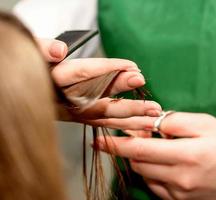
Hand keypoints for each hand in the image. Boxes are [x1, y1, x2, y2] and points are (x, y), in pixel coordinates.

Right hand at [37, 39, 161, 129]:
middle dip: (128, 106)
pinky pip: (106, 122)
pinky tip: (142, 128)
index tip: (133, 68)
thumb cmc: (35, 67)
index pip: (83, 74)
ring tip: (154, 117)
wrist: (31, 87)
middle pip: (99, 103)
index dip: (109, 70)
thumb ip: (42, 49)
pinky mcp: (83, 117)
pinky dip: (125, 126)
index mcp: (53, 82)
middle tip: (152, 106)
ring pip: (106, 117)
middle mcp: (66, 102)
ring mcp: (75, 113)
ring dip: (132, 119)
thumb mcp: (31, 52)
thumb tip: (60, 50)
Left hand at [95, 112, 215, 199]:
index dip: (116, 144)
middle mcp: (179, 179)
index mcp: (186, 155)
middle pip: (138, 162)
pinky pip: (153, 184)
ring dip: (140, 157)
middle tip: (136, 133)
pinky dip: (150, 170)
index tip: (99, 139)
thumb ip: (174, 121)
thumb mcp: (206, 124)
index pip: (140, 149)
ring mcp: (177, 193)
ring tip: (152, 144)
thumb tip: (149, 122)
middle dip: (129, 147)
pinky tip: (161, 160)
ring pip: (143, 173)